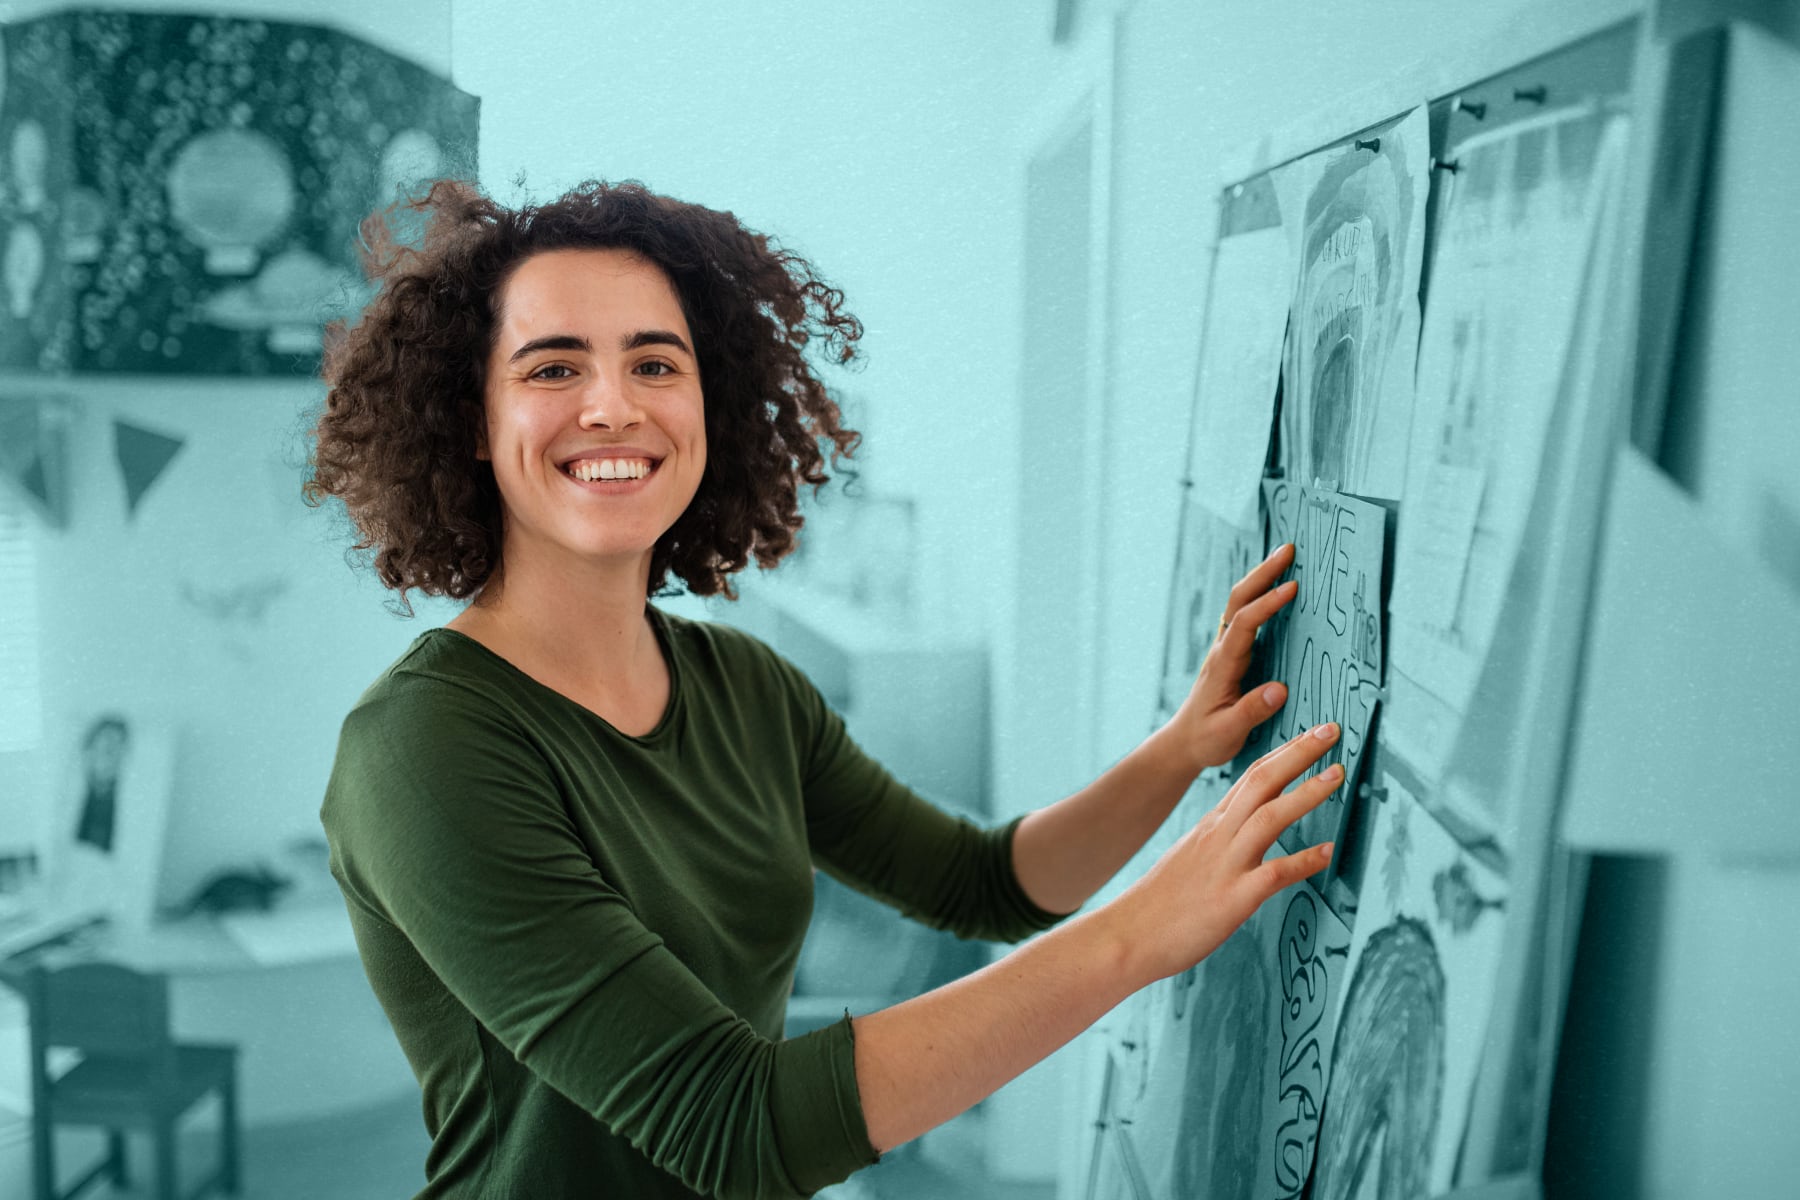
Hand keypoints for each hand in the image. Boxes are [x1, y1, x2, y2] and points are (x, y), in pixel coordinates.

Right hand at [1103, 722, 1341, 985]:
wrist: (1128, 935)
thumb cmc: (1160, 904)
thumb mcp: (1191, 858)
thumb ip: (1220, 842)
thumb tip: (1245, 834)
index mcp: (1212, 826)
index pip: (1251, 776)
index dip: (1284, 752)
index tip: (1311, 734)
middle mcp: (1220, 836)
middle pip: (1261, 781)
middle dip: (1299, 753)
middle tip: (1331, 729)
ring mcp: (1226, 865)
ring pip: (1269, 817)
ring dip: (1305, 793)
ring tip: (1337, 773)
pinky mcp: (1231, 898)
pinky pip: (1273, 874)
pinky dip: (1303, 861)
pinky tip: (1328, 851)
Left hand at [1170, 542, 1297, 771]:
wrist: (1185, 742)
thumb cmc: (1206, 739)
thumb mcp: (1228, 732)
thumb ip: (1252, 711)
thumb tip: (1279, 690)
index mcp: (1223, 664)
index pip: (1245, 624)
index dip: (1267, 604)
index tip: (1292, 588)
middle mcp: (1223, 649)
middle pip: (1239, 600)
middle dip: (1263, 573)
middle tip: (1288, 549)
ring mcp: (1226, 648)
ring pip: (1241, 603)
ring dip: (1261, 578)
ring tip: (1285, 556)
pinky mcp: (1231, 653)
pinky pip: (1245, 615)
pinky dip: (1260, 595)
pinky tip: (1275, 587)